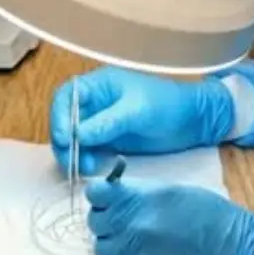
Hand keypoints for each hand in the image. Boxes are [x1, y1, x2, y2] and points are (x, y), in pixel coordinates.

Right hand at [50, 67, 233, 174]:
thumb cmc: (168, 106)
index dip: (59, 116)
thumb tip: (77, 135)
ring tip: (87, 168)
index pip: (66, 96)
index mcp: (99, 85)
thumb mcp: (138, 111)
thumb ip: (107, 122)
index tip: (64, 139)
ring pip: (74, 139)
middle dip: (65, 141)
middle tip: (71, 161)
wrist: (194, 122)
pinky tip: (93, 169)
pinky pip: (88, 151)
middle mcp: (95, 103)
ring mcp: (100, 122)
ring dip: (74, 154)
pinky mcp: (108, 141)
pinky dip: (86, 160)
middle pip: (65, 120)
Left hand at [86, 178, 253, 254]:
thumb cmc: (217, 221)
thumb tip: (117, 192)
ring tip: (141, 248)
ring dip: (117, 248)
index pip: (95, 194)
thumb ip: (142, 194)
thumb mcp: (177, 193)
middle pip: (96, 224)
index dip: (101, 197)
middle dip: (108, 223)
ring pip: (104, 251)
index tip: (107, 201)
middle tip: (127, 226)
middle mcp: (130, 226)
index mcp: (140, 199)